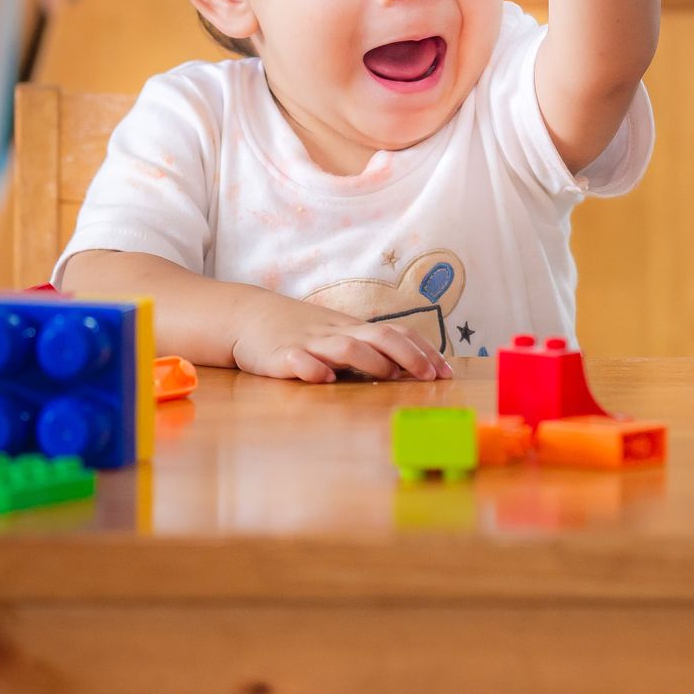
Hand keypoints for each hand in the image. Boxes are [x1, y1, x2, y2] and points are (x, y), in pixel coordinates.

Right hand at [232, 295, 454, 383]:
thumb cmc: (299, 331)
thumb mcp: (336, 335)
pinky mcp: (280, 356)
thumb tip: (409, 368)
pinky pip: (298, 361)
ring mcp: (309, 344)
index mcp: (352, 329)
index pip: (396, 334)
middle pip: (378, 336)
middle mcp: (336, 334)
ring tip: (388, 374)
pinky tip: (322, 378)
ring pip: (344, 347)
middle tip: (430, 376)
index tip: (447, 372)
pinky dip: (312, 368)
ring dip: (369, 360)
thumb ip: (367, 350)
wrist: (247, 315)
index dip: (423, 351)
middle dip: (408, 356)